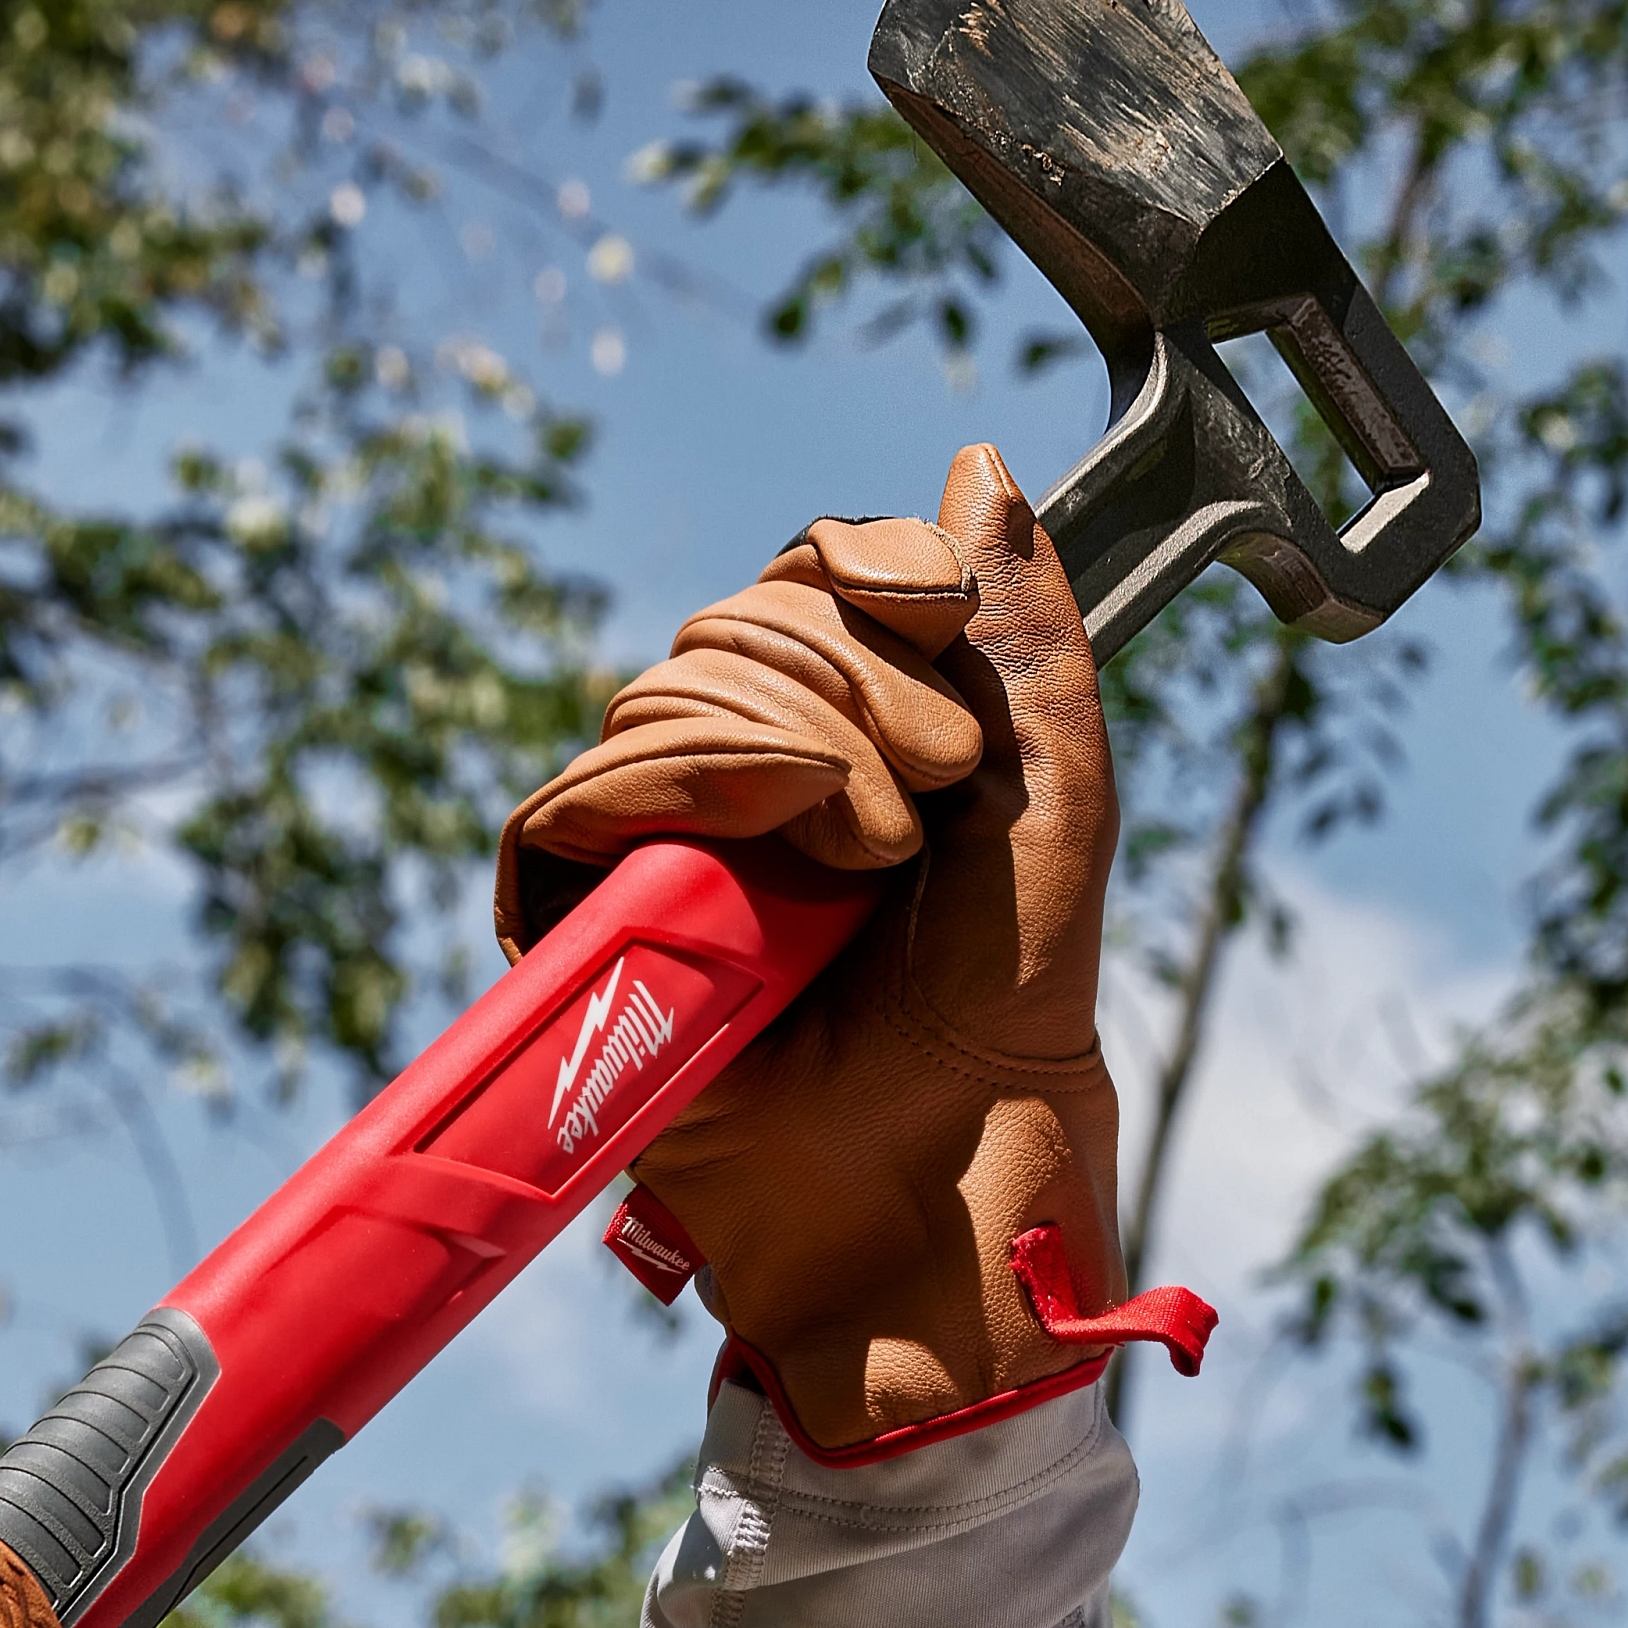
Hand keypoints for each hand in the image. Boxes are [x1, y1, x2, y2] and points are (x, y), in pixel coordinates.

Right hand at [502, 444, 1154, 1455]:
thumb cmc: (1009, 1012)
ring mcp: (653, 846)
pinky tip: (773, 840)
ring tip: (869, 859)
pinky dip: (682, 788)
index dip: (864, 571)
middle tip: (929, 799)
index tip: (938, 615)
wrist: (945, 1162)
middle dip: (847, 682)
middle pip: (735, 620)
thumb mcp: (1052, 800)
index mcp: (848, 730)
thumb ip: (1030, 636)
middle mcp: (739, 774)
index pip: (805, 574)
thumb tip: (979, 465)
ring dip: (789, 746)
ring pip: (665, 694)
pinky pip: (575, 800)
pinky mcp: (576, 923)